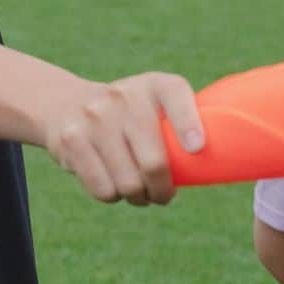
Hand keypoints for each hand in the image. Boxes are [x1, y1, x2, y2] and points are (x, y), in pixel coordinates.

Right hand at [47, 72, 202, 206]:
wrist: (67, 104)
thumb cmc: (131, 118)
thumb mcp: (156, 109)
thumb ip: (182, 131)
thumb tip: (216, 168)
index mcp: (154, 86)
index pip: (175, 94)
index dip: (189, 123)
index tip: (197, 148)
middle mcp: (123, 96)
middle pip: (154, 162)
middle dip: (162, 191)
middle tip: (162, 194)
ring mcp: (94, 115)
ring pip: (129, 184)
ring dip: (137, 197)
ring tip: (136, 189)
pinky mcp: (72, 139)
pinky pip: (103, 190)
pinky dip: (112, 196)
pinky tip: (111, 182)